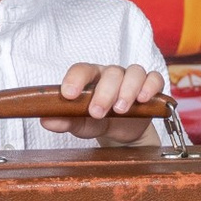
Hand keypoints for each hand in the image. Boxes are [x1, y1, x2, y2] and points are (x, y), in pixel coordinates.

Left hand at [49, 61, 165, 143]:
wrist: (122, 131)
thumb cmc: (97, 121)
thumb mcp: (79, 124)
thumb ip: (64, 121)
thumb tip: (46, 120)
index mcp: (91, 77)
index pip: (82, 69)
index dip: (75, 79)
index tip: (68, 95)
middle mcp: (111, 74)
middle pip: (111, 73)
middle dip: (104, 93)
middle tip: (97, 112)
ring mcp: (131, 78)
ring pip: (134, 72)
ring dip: (127, 90)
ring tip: (121, 109)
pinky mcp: (150, 87)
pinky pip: (154, 78)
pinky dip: (150, 86)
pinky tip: (143, 99)